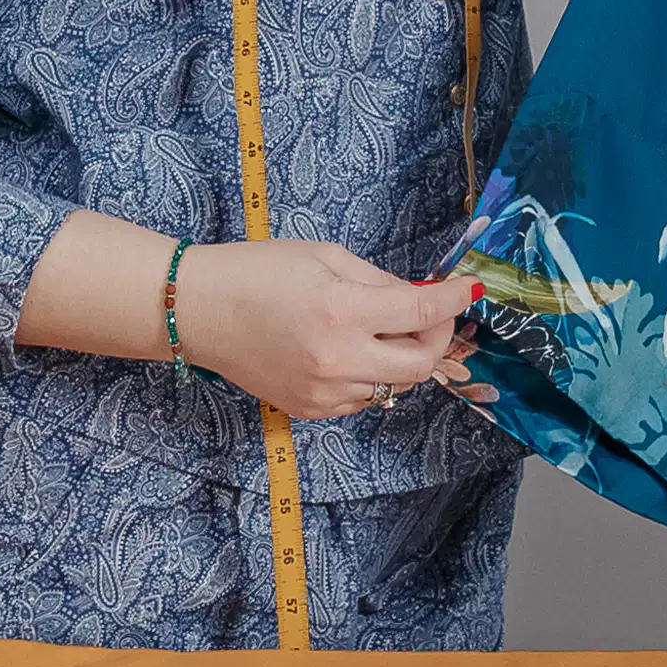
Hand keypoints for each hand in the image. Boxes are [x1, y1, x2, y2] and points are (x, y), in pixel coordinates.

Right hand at [170, 238, 477, 420]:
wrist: (197, 311)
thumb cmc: (256, 271)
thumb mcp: (325, 257)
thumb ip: (379, 280)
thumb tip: (420, 296)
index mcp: (342, 311)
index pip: (422, 313)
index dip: (453, 300)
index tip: (469, 289)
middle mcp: (338, 359)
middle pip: (421, 364)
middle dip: (437, 336)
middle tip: (429, 314)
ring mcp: (324, 391)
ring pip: (396, 385)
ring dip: (404, 357)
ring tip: (383, 329)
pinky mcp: (311, 409)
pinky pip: (364, 398)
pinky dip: (372, 375)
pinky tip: (352, 350)